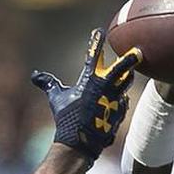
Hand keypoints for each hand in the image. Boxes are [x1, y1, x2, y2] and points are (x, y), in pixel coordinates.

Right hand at [32, 28, 142, 162]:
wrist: (80, 142)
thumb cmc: (67, 118)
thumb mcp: (57, 98)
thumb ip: (49, 84)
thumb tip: (35, 76)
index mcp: (89, 80)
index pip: (93, 56)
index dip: (96, 43)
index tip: (100, 32)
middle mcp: (105, 88)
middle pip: (121, 69)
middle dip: (130, 58)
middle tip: (138, 51)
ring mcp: (114, 100)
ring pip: (125, 83)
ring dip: (128, 75)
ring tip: (131, 69)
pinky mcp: (119, 112)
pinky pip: (122, 102)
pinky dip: (120, 98)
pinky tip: (120, 97)